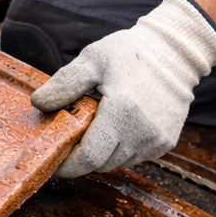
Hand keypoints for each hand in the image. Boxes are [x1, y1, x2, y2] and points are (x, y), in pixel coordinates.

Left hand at [31, 0, 215, 177]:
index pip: (89, 158)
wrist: (176, 51)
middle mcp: (142, 133)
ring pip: (118, 162)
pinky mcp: (166, 142)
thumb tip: (39, 104)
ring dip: (102, 153)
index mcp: (122, 113)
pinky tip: (117, 126)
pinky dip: (121, 148)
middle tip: (70, 139)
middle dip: (82, 157)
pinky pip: (135, 156)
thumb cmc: (131, 52)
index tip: (54, 158)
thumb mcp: (93, 60)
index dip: (68, 164)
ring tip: (95, 127)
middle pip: (101, 164)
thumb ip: (64, 83)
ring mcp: (157, 140)